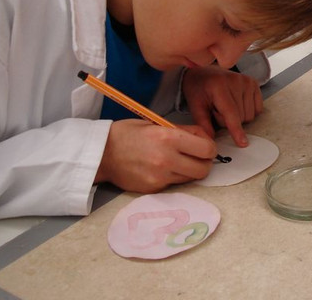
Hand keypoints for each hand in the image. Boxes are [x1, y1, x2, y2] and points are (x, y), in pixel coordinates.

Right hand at [95, 120, 215, 192]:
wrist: (101, 153)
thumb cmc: (129, 134)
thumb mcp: (157, 124)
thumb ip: (183, 131)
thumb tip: (205, 137)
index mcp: (170, 138)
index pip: (207, 149)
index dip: (210, 148)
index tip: (204, 146)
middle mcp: (167, 159)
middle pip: (204, 169)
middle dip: (204, 162)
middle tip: (197, 156)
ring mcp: (160, 177)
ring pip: (191, 179)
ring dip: (190, 171)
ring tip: (178, 161)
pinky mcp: (153, 189)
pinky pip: (174, 184)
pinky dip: (174, 177)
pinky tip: (162, 168)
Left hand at [181, 65, 263, 146]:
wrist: (203, 72)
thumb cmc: (198, 89)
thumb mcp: (195, 106)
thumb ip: (203, 124)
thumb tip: (211, 141)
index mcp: (219, 86)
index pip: (231, 113)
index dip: (236, 130)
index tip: (243, 143)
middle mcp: (236, 81)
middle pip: (241, 117)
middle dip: (229, 121)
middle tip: (217, 111)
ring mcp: (246, 81)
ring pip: (250, 115)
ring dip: (239, 117)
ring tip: (226, 106)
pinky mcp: (253, 83)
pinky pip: (258, 109)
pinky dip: (248, 111)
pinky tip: (237, 103)